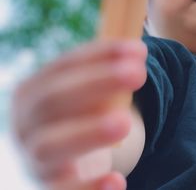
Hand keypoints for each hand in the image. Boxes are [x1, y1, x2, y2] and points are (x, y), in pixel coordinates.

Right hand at [11, 40, 146, 188]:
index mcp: (33, 93)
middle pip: (53, 100)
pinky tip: (117, 181)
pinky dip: (89, 187)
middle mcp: (26, 124)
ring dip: (87, 132)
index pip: (63, 67)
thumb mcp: (80, 95)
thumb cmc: (73, 119)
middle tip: (137, 74)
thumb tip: (137, 52)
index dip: (100, 57)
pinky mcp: (49, 189)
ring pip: (50, 146)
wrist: (53, 164)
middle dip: (97, 83)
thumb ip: (102, 75)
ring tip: (124, 122)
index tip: (138, 50)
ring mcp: (33, 159)